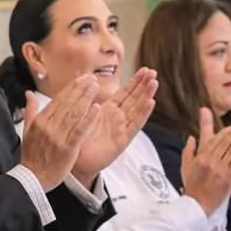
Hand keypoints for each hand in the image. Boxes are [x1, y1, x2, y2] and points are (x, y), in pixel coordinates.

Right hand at [19, 74, 101, 190]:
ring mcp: (58, 137)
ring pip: (74, 114)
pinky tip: (97, 108)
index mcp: (40, 121)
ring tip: (96, 87)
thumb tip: (28, 94)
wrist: (32, 179)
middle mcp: (48, 126)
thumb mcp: (27, 131)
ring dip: (86, 98)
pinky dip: (88, 119)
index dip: (71, 88)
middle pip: (67, 103)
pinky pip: (79, 130)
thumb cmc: (31, 157)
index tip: (81, 79)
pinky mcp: (67, 148)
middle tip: (92, 78)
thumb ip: (30, 110)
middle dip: (80, 89)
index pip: (57, 100)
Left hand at [72, 68, 157, 183]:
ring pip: (137, 109)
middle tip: (153, 72)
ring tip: (154, 83)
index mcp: (109, 110)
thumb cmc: (79, 138)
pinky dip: (142, 114)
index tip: (145, 69)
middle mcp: (118, 118)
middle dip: (144, 85)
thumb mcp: (83, 113)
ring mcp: (122, 129)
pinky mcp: (122, 140)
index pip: (125, 92)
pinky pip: (134, 125)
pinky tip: (150, 103)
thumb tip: (88, 78)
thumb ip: (88, 98)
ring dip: (146, 96)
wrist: (76, 161)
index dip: (135, 81)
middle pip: (135, 98)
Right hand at [180, 108, 230, 215]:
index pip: (215, 141)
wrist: (198, 204)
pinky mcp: (230, 180)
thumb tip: (191, 137)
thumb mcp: (185, 166)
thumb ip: (188, 150)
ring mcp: (222, 171)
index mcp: (201, 159)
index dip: (225, 133)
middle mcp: (212, 163)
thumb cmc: (192, 185)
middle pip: (226, 145)